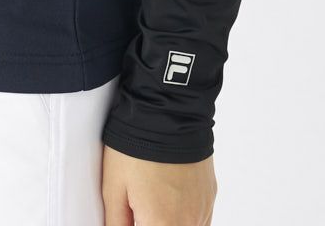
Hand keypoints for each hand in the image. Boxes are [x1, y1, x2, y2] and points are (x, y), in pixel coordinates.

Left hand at [102, 145, 216, 225]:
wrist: (168, 111)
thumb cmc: (137, 145)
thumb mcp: (113, 187)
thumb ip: (116, 222)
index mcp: (162, 224)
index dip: (137, 223)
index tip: (132, 215)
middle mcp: (188, 222)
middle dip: (152, 221)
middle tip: (140, 206)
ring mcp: (203, 210)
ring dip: (168, 221)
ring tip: (154, 198)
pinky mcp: (210, 196)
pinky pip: (200, 221)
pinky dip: (184, 218)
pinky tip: (169, 200)